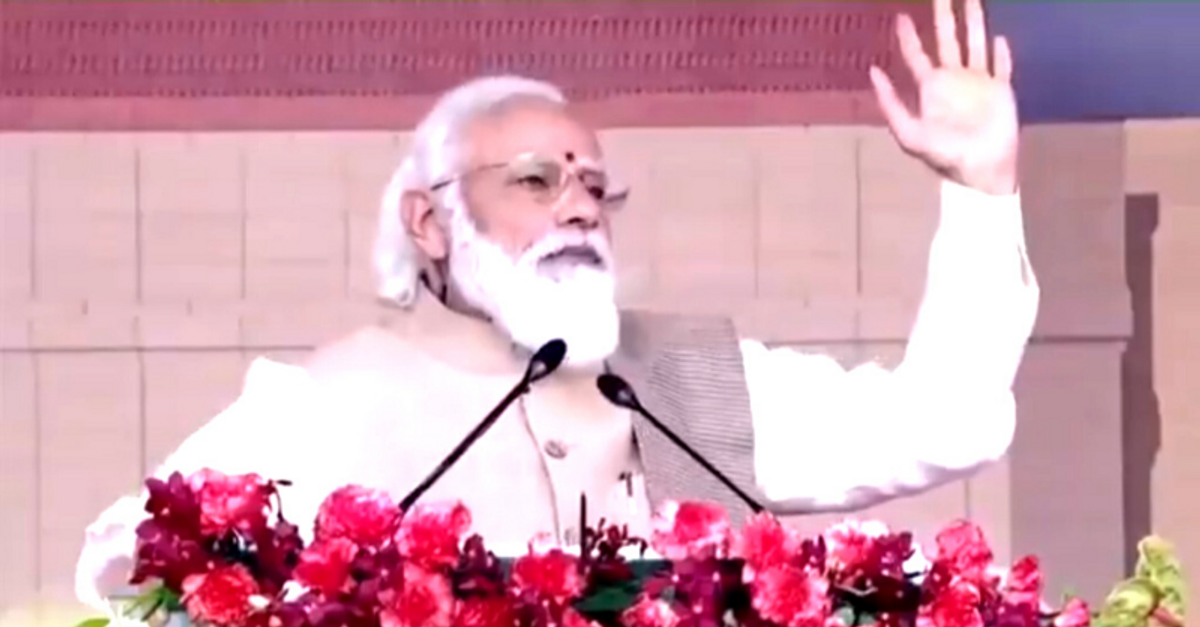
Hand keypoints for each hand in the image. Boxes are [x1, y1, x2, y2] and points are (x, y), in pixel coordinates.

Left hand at [869, 0, 1018, 195]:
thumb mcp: (909, 132)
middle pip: (947, 40)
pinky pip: (1002, 67)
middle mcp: (953, 81)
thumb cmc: (943, 155)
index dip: (908, 36)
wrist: (979, 171)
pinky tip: (1000, 38)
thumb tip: (872, 70)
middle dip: (944, 15)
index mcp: (931, 88)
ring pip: (975, 44)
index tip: (901, 15)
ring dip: (975, 22)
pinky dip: (1001, 54)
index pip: (916, 54)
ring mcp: (978, 84)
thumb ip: (890, 103)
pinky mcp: (1001, 91)